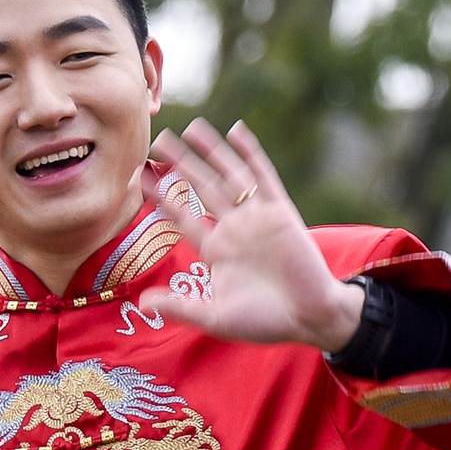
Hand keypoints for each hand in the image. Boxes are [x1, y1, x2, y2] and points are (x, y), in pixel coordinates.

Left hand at [137, 120, 359, 350]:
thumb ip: (180, 308)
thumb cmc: (264, 322)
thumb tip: (143, 304)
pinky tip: (236, 131)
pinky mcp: (280, 212)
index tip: (141, 179)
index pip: (183, 216)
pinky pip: (263, 176)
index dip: (162, 197)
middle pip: (202, 188)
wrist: (309, 317)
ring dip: (211, 151)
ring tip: (190, 127)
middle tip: (158, 139)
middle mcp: (234, 228)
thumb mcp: (215, 317)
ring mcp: (256, 217)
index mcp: (217, 249)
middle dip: (181, 164)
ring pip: (228, 176)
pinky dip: (250, 153)